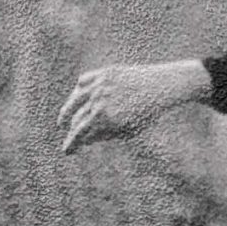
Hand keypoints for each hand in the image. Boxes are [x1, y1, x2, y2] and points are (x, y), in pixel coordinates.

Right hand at [58, 59, 211, 151]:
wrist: (163, 86)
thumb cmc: (149, 113)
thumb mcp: (129, 128)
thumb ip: (106, 134)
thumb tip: (86, 140)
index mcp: (106, 117)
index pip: (80, 133)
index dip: (72, 143)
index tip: (67, 152)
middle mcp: (100, 100)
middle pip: (77, 117)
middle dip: (71, 130)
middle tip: (69, 139)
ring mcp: (101, 85)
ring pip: (76, 98)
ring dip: (68, 111)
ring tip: (63, 120)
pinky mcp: (105, 73)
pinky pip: (85, 81)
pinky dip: (80, 89)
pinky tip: (77, 96)